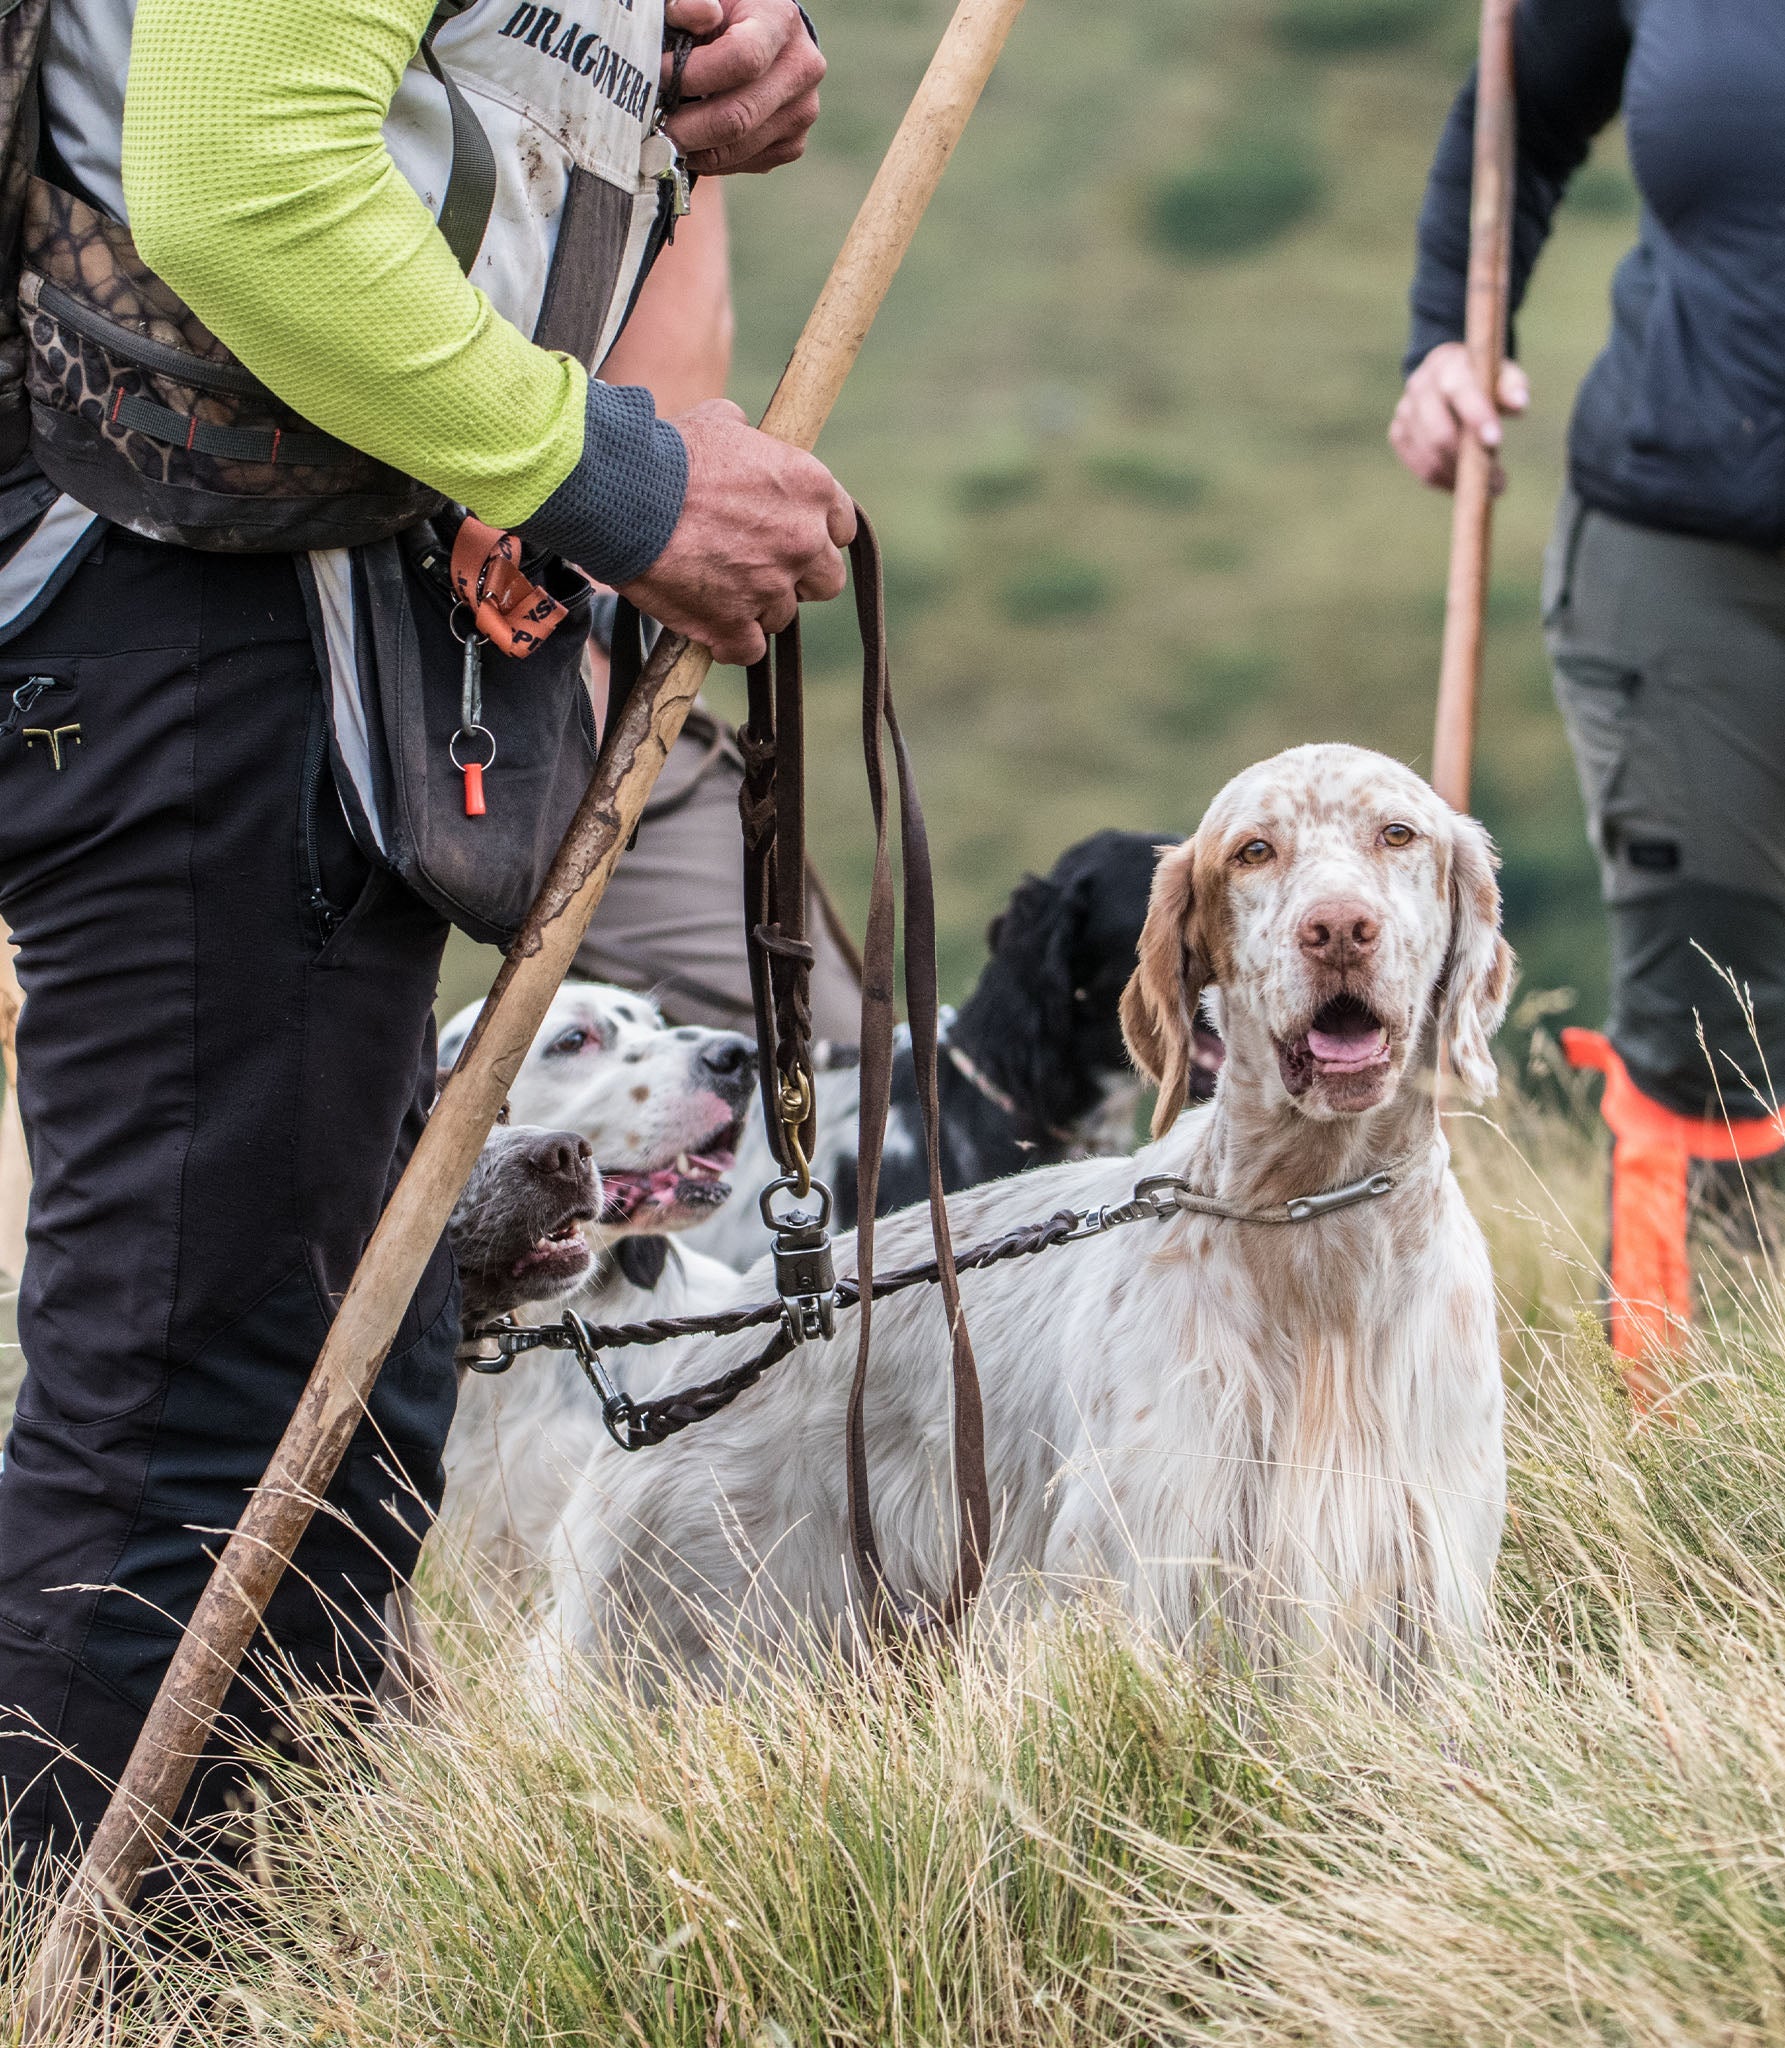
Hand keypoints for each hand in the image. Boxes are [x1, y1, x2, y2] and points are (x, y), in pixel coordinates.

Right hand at [619, 399, 855, 666]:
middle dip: (798, 576)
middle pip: (826, 580)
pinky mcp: (735, 626)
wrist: (620, 496)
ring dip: (757, 607)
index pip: (841, 528)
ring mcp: (771, 588)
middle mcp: (802, 541)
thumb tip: (747, 435)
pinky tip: (710, 625)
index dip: (815, 534)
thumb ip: (751, 438)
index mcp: (810, 487)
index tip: (789, 535)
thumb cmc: (667, 453)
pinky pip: (748, 650)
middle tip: (760, 567)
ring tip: (718, 589)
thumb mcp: (721, 422)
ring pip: (782, 616)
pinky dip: (730, 642)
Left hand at [660, 0, 823, 175]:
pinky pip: (744, 163)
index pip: (741, 60)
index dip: (692, 75)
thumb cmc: (728, 15)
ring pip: (738, 148)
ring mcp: (801, 112)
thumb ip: (691, 2)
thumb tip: (700, 14)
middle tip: (652, 129)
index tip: (656, 78)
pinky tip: (694, 141)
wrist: (769, 40)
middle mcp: (800, 70)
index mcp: (780, 22)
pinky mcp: (793, 144)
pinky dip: (712, 159)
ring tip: (666, 137)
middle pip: (738, 116)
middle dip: (686, 128)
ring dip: (694, 149)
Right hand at [1389, 342, 1529, 492]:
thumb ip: (1512, 386)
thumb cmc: (1483, 378)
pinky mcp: (1398, 433)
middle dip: (1467, 459)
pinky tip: (1463, 481)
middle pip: (1438, 432)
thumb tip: (1520, 404)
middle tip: (1498, 481)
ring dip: (1458, 476)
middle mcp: (1419, 386)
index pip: (1457, 390)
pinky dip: (1444, 480)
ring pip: (1428, 456)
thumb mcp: (1501, 375)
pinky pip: (1421, 468)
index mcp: (1446, 364)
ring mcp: (1404, 411)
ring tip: (1485, 484)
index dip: (1476, 415)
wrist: (1447, 375)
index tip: (1496, 440)